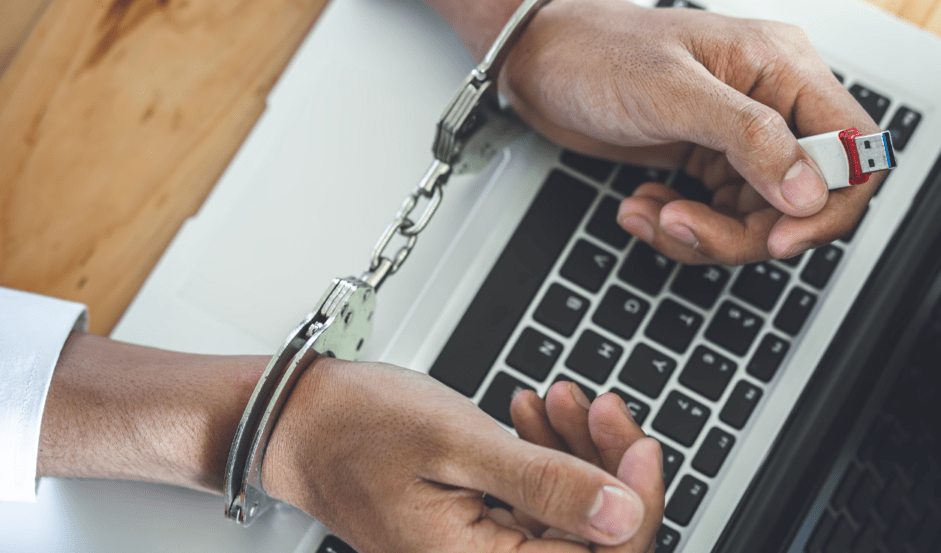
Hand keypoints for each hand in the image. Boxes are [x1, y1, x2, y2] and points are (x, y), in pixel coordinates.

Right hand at [262, 358, 662, 551]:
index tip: (639, 444)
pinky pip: (537, 505)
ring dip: (578, 454)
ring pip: (569, 518)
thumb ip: (545, 484)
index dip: (636, 503)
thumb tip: (626, 515)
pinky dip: (546, 458)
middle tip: (599, 406)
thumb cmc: (356, 429)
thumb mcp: (457, 443)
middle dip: (606, 467)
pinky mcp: (480, 531)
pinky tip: (534, 417)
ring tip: (559, 400)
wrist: (300, 422)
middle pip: (590, 540)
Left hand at [500, 0, 881, 263]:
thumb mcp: (672, 91)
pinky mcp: (708, 163)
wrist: (543, 63)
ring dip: (701, 234)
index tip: (779, 238)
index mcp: (781, 70)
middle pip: (802, 200)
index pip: (852, 149)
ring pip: (756, 220)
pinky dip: (680, 226)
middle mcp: (770, 107)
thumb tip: (808, 191)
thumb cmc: (599, 54)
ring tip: (652, 214)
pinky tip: (643, 206)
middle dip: (743, 232)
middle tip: (686, 228)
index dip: (829, 205)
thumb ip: (748, 137)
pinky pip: (717, 218)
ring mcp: (739, 140)